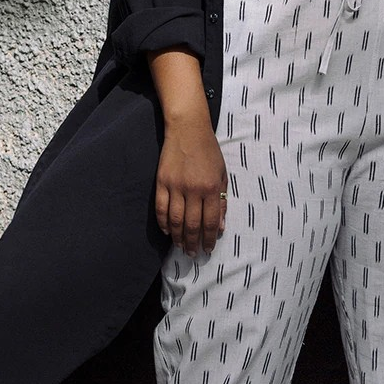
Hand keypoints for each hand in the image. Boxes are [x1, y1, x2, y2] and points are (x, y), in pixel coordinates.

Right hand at [155, 118, 227, 255]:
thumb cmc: (209, 151)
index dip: (209, 238)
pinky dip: (163, 222)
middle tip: (193, 254)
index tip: (208, 249)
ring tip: (180, 246)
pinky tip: (167, 231)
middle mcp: (193, 189)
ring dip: (178, 237)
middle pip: (191, 224)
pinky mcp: (162, 181)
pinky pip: (161, 207)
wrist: (188, 129)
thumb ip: (222, 201)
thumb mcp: (222, 174)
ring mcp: (175, 186)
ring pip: (175, 219)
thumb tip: (220, 226)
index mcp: (211, 188)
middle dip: (193, 242)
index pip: (210, 221)